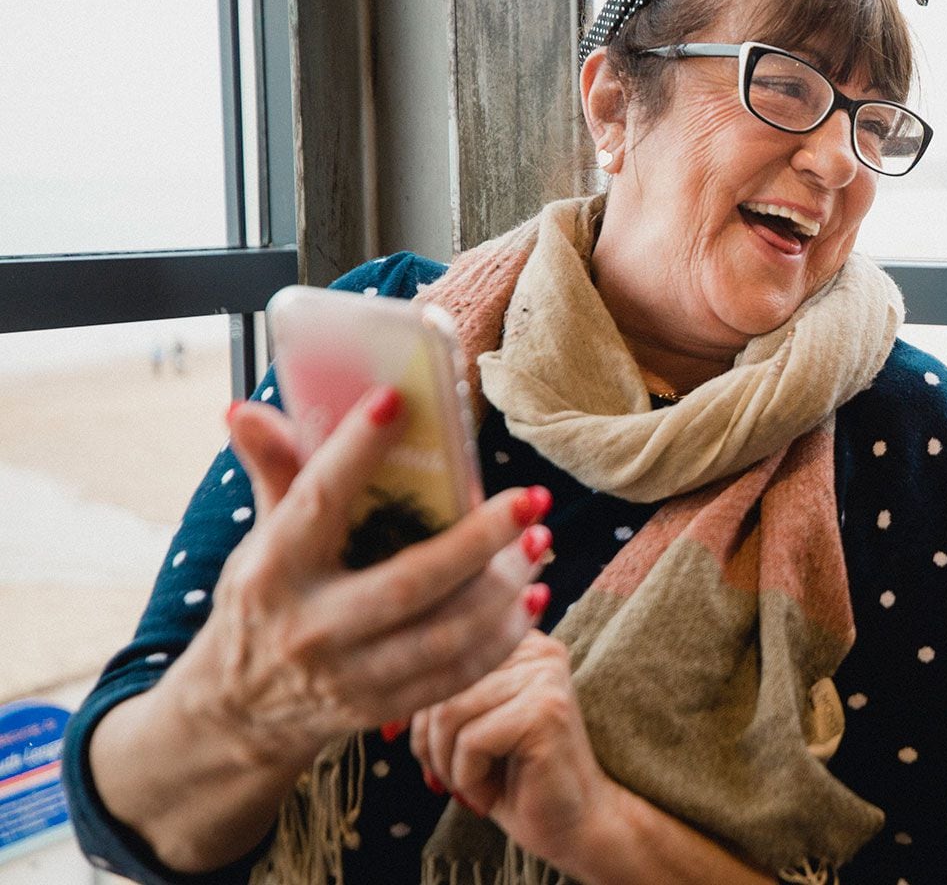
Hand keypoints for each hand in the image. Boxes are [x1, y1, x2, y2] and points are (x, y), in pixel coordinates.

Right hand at [170, 387, 552, 768]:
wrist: (240, 711)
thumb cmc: (264, 600)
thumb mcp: (260, 540)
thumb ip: (274, 474)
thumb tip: (246, 409)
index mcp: (272, 569)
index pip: (317, 500)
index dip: (356, 451)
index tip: (399, 401)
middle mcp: (310, 627)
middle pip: (408, 582)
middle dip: (478, 540)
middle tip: (530, 499)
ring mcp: (348, 676)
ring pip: (444, 636)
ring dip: (503, 590)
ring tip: (540, 542)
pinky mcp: (381, 708)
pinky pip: (455, 676)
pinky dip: (502, 639)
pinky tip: (532, 599)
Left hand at [411, 632, 616, 873]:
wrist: (571, 824)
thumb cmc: (514, 778)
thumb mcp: (469, 726)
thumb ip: (442, 693)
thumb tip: (382, 686)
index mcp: (517, 641)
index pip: (439, 658)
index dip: (416, 708)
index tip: (420, 749)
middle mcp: (536, 649)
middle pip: (440, 683)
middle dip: (428, 741)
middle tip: (448, 779)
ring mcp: (545, 677)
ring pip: (449, 712)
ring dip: (446, 763)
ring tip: (472, 785)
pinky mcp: (546, 711)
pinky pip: (471, 740)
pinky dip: (467, 778)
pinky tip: (490, 794)